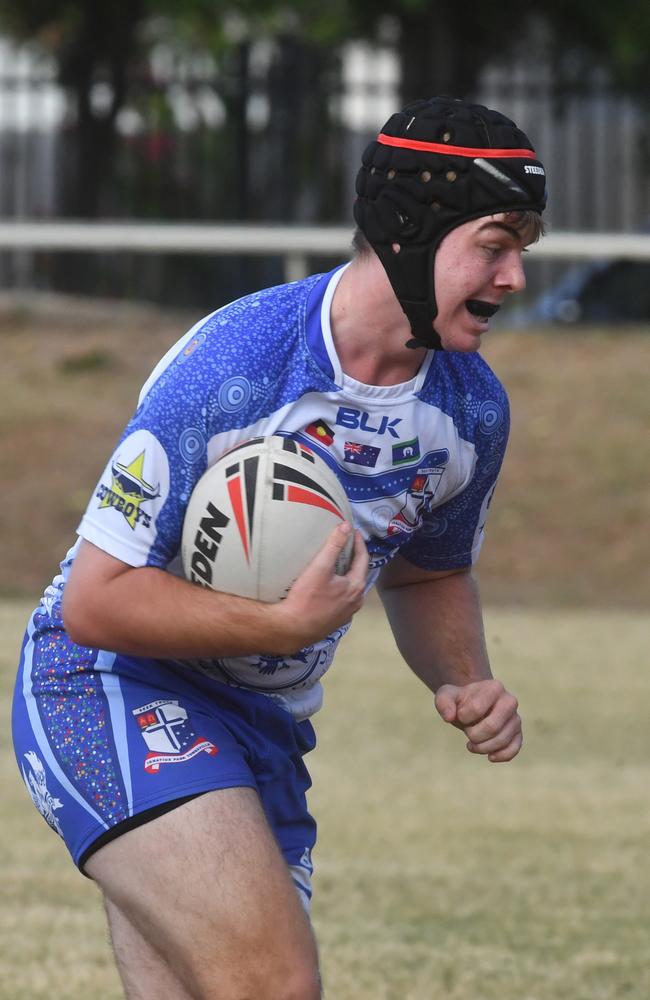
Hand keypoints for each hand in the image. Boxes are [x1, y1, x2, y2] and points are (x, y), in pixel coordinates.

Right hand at [274, 523, 368, 651]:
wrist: (292, 629)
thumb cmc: (306, 598)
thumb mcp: (320, 567)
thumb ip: (334, 545)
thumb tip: (346, 526)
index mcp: (356, 586)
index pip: (363, 558)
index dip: (359, 543)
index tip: (354, 532)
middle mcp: (356, 601)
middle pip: (359, 574)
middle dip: (355, 558)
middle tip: (347, 545)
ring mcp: (348, 613)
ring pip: (352, 588)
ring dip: (348, 574)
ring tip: (339, 563)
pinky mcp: (337, 620)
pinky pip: (344, 599)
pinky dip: (341, 588)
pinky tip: (330, 586)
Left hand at [434, 679, 521, 762]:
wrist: (474, 706)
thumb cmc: (460, 701)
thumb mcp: (446, 695)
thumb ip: (443, 702)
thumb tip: (449, 717)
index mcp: (494, 687)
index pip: (476, 708)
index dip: (463, 717)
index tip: (460, 715)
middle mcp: (510, 701)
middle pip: (492, 727)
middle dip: (474, 735)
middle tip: (467, 732)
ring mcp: (516, 718)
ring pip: (502, 741)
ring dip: (482, 748)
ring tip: (472, 744)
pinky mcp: (518, 734)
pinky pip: (514, 749)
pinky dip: (500, 755)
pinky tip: (489, 756)